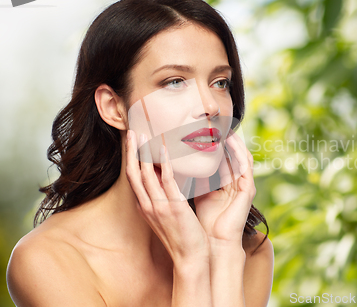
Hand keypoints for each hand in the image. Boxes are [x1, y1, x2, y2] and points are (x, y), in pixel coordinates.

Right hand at [125, 130, 209, 263]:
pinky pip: (166, 181)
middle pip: (134, 174)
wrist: (190, 258)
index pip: (134, 180)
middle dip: (131, 152)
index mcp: (147, 207)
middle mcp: (148, 206)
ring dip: (142, 153)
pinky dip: (163, 163)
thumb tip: (166, 183)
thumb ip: (164, 200)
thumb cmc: (183, 237)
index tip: (133, 143)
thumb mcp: (168, 216)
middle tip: (132, 132)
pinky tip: (164, 149)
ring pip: (145, 175)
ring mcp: (159, 207)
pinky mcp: (173, 207)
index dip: (132, 160)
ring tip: (142, 134)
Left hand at [193, 130, 255, 246]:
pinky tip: (231, 140)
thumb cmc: (203, 221)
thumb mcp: (195, 193)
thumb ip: (191, 178)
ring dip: (234, 141)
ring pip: (241, 156)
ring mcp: (244, 185)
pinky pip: (246, 165)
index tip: (204, 129)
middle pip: (232, 154)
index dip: (214, 143)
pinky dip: (239, 151)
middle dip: (225, 138)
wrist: (213, 243)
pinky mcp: (248, 189)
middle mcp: (236, 182)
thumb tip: (174, 162)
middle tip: (215, 122)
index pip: (221, 158)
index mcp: (225, 184)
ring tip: (224, 126)